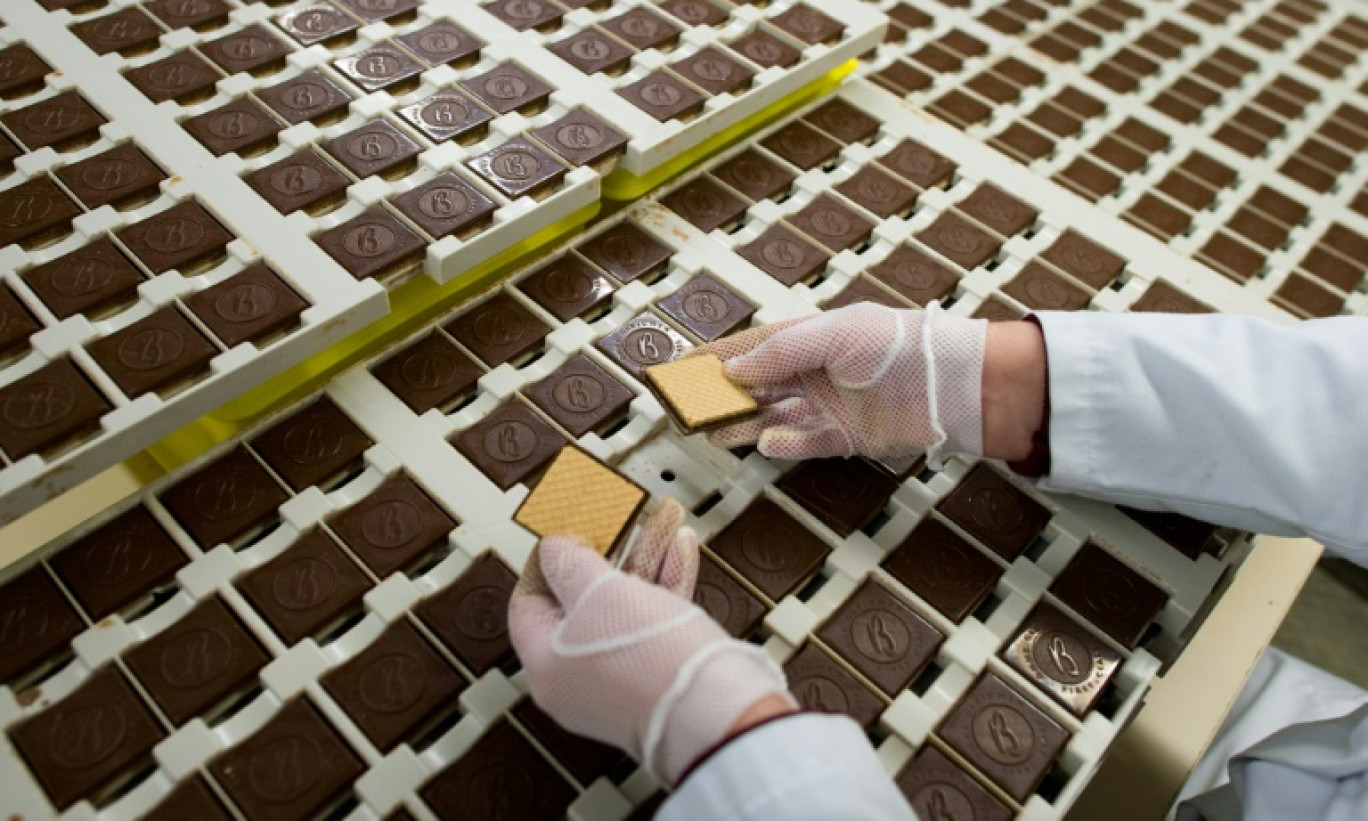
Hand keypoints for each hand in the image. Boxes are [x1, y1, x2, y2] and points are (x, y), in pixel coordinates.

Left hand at [508, 499, 793, 784]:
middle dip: (610, 553)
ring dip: (645, 560)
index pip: (529, 606)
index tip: (566, 536)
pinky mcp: (659, 677)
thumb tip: (553, 550)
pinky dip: (666, 585)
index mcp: (546, 665)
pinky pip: (655, 624)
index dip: (545, 564)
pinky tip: (681, 549)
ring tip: (664, 521)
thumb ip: (571, 564)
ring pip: (625, 608)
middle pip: (583, 602)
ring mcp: (620, 679)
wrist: (714, 710)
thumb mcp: (597, 592)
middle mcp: (578, 678)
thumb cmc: (647, 658)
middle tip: (620, 521)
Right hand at [701, 302, 987, 463]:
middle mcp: (813, 372)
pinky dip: (784, 445)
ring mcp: (827, 407)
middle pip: (753, 386)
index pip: (748, 348)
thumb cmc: (900, 345)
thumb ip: (782, 352)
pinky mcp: (844, 438)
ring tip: (713, 432)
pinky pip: (803, 444)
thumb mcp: (835, 335)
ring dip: (742, 425)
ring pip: (771, 418)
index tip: (677, 369)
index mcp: (808, 338)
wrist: (954, 385)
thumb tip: (734, 370)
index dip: (712, 358)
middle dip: (719, 397)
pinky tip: (767, 444)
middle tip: (686, 409)